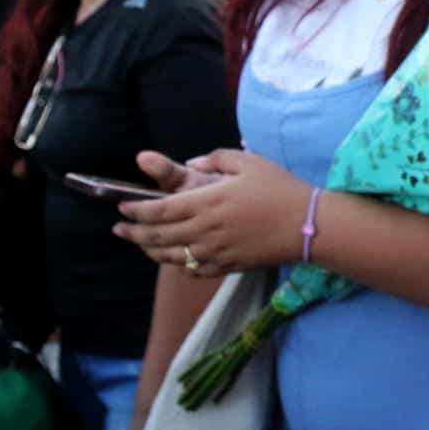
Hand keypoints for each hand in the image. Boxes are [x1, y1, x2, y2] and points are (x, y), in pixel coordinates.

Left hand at [113, 149, 308, 276]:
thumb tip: (192, 163)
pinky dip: (177, 265)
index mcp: (207, 202)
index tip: (122, 207)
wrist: (308, 225)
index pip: (158, 210)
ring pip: (170, 256)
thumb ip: (215, 159)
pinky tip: (173, 259)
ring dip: (149, 250)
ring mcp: (215, 251)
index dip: (136, 211)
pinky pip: (193, 269)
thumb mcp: (248, 162)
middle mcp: (205, 230)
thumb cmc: (279, 189)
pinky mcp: (227, 266)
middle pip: (157, 236)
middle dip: (133, 233)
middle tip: (120, 229)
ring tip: (139, 244)